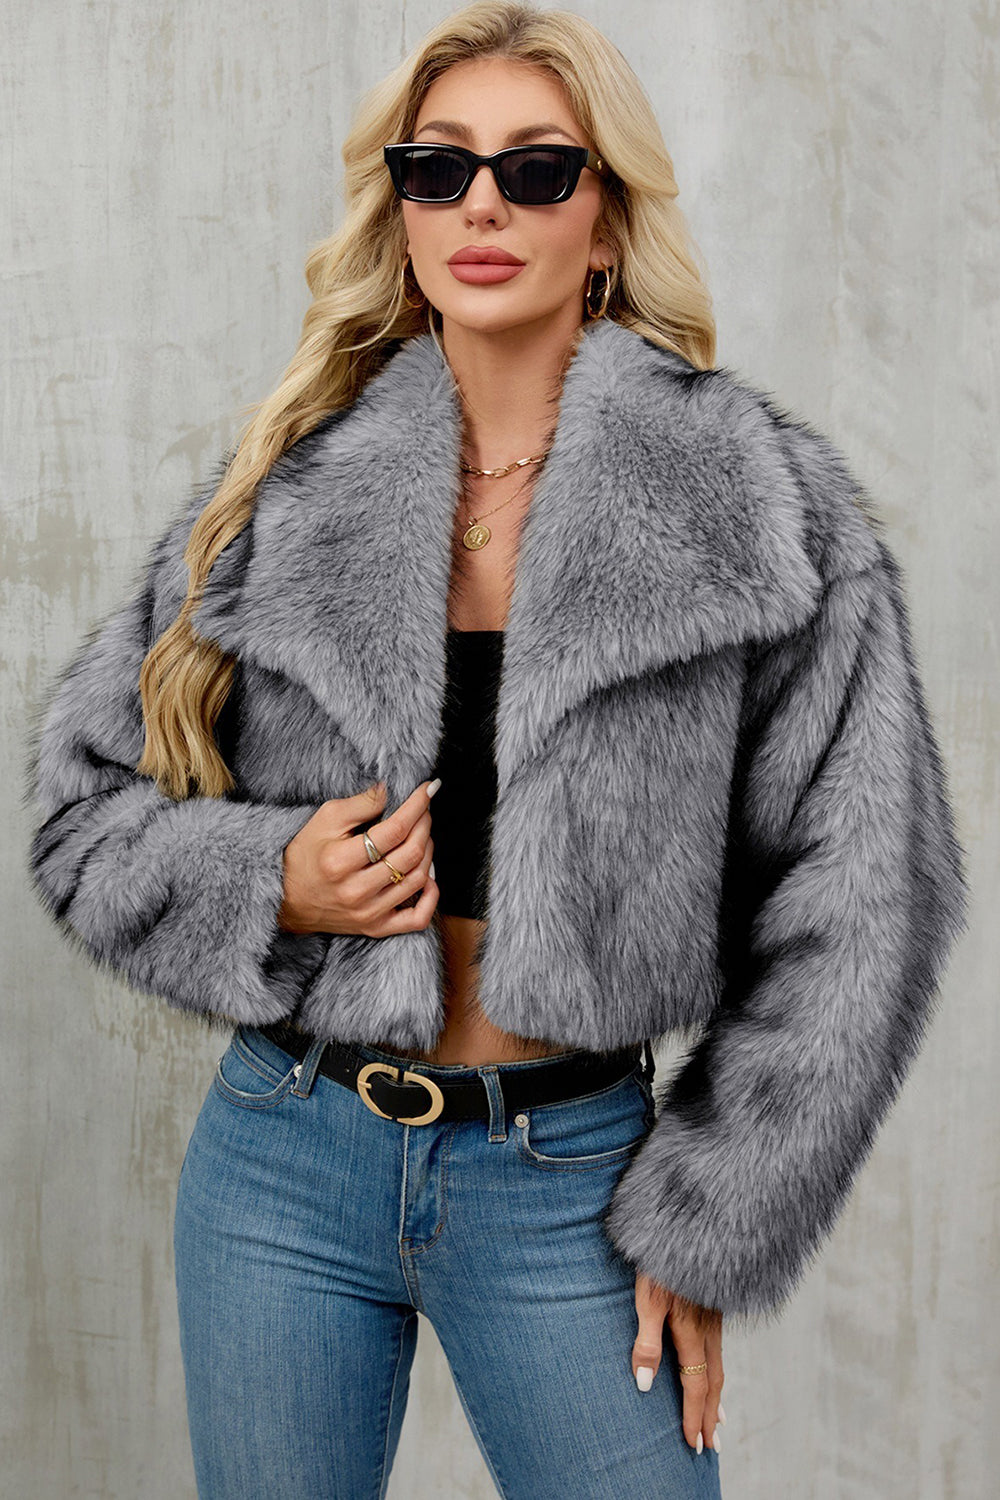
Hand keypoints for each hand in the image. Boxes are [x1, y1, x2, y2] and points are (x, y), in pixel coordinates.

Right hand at [277, 779, 438, 936]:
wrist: (287, 900)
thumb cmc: (306, 854)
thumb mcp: (324, 819)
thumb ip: (360, 803)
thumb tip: (390, 790)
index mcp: (340, 861)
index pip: (394, 830)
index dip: (417, 806)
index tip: (428, 790)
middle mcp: (356, 891)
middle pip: (410, 854)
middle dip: (424, 825)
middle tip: (424, 811)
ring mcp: (368, 913)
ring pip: (418, 879)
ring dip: (428, 852)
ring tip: (422, 835)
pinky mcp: (376, 928)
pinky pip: (418, 918)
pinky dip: (431, 896)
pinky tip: (428, 877)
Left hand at [631, 1274, 724, 1453]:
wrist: (688, 1222)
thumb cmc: (661, 1260)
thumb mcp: (646, 1297)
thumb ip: (647, 1341)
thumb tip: (646, 1386)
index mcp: (691, 1331)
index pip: (696, 1385)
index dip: (694, 1416)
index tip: (694, 1444)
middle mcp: (708, 1328)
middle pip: (712, 1381)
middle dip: (710, 1416)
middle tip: (711, 1448)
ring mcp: (713, 1316)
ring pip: (719, 1365)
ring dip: (717, 1398)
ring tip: (719, 1423)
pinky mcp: (712, 1304)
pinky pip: (719, 1348)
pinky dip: (717, 1371)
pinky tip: (714, 1371)